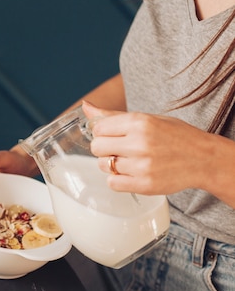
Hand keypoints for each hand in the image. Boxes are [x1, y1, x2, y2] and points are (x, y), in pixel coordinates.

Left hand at [83, 101, 209, 194]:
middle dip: (104, 149)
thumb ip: (113, 115)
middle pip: (97, 147)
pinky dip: (117, 179)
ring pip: (103, 166)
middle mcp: (139, 143)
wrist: (204, 159)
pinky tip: (131, 173)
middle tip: (119, 149)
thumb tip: (86, 106)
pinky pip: (112, 183)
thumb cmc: (174, 136)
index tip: (113, 135)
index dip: (102, 133)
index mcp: (140, 122)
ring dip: (111, 164)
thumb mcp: (147, 119)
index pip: (98, 128)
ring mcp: (142, 165)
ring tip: (130, 161)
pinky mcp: (144, 184)